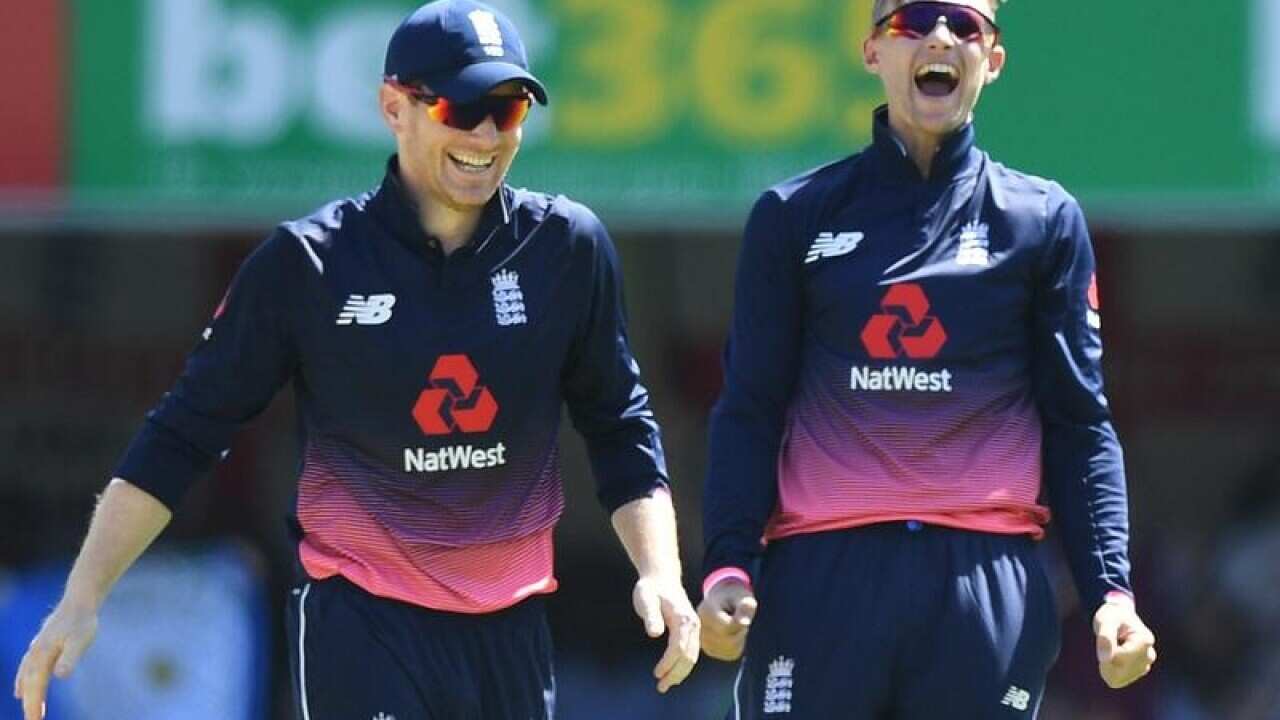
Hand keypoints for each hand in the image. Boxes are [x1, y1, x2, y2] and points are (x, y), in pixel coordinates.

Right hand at [13, 601, 99, 719]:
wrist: (79, 601)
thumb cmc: (82, 621)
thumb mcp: (81, 640)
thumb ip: (70, 657)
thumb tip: (60, 675)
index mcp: (43, 655)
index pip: (36, 686)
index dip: (33, 704)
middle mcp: (35, 654)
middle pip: (29, 684)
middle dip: (30, 704)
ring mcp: (36, 650)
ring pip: (25, 676)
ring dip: (26, 694)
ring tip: (27, 709)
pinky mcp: (40, 647)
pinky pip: (26, 669)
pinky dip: (22, 681)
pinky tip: (21, 689)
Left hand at [633, 575, 699, 692]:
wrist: (661, 577)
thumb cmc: (651, 589)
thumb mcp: (645, 598)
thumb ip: (651, 615)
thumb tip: (655, 633)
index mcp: (683, 618)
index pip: (679, 647)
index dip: (669, 663)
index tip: (656, 673)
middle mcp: (692, 624)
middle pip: (689, 655)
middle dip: (676, 674)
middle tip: (661, 687)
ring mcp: (694, 627)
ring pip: (692, 656)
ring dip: (680, 673)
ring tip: (665, 684)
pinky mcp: (690, 629)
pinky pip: (691, 651)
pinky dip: (683, 665)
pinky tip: (673, 673)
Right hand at [697, 578, 756, 661]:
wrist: (723, 603)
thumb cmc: (734, 599)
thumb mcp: (743, 598)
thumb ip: (746, 607)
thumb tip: (744, 622)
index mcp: (704, 611)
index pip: (727, 627)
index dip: (740, 622)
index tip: (739, 612)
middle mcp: (698, 629)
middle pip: (729, 640)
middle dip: (740, 631)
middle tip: (737, 618)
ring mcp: (702, 642)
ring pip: (730, 648)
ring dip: (739, 638)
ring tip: (733, 625)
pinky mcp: (710, 651)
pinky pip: (731, 653)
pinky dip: (737, 645)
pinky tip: (732, 634)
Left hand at [1093, 598, 1156, 688]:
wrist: (1118, 618)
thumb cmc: (1112, 617)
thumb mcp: (1105, 620)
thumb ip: (1105, 637)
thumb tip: (1104, 659)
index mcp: (1145, 640)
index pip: (1119, 658)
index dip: (1106, 651)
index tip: (1106, 637)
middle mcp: (1149, 656)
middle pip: (1119, 670)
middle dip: (1106, 659)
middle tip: (1108, 643)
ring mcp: (1145, 666)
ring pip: (1117, 678)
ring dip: (1107, 665)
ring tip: (1112, 649)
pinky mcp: (1137, 673)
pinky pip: (1116, 681)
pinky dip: (1108, 671)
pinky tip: (1113, 658)